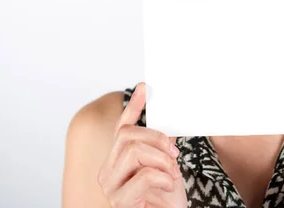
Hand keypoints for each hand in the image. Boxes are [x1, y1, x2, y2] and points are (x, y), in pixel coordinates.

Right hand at [97, 83, 186, 207]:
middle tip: (175, 151)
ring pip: (133, 150)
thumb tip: (169, 124)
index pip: (122, 128)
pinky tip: (168, 186)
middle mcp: (108, 172)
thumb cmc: (165, 201)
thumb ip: (162, 148)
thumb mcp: (166, 168)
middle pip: (127, 135)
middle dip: (156, 138)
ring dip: (161, 159)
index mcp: (118, 161)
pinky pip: (144, 175)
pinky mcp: (120, 202)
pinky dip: (162, 177)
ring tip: (172, 174)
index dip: (134, 106)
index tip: (145, 87)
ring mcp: (111, 187)